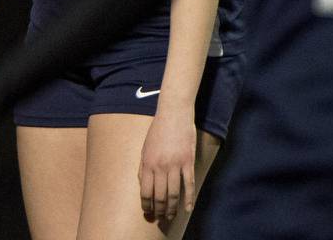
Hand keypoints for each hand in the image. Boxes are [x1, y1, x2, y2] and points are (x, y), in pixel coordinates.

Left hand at [138, 106, 196, 224]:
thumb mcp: (145, 148)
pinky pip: (188, 185)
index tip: (147, 212)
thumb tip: (143, 185)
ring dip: (171, 208)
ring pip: (173, 194)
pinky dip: (188, 199)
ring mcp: (175, 165)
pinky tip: (187, 208)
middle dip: (159, 210)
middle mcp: (160, 166)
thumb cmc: (158, 131)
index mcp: (147, 163)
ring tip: (170, 216)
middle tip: (160, 218)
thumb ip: (143, 167)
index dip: (146, 205)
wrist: (173, 114)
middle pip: (159, 196)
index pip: (145, 191)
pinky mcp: (188, 162)